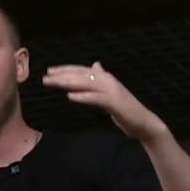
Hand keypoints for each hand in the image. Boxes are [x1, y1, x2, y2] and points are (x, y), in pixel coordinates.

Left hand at [42, 62, 166, 142]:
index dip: (66, 69)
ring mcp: (112, 90)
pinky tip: (70, 97)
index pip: (82, 70)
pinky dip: (83, 96)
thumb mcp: (110, 93)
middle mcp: (108, 80)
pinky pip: (96, 98)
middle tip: (45, 77)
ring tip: (53, 83)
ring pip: (86, 83)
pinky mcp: (114, 102)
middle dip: (62, 75)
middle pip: (81, 75)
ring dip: (67, 82)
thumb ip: (101, 81)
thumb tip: (95, 66)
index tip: (49, 71)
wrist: (144, 124)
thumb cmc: (126, 110)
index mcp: (105, 78)